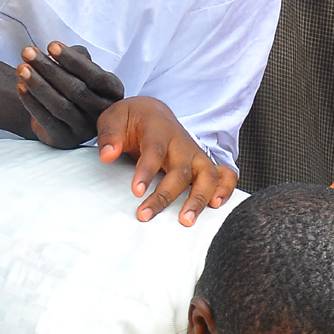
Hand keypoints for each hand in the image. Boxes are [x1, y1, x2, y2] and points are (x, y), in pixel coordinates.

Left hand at [15, 41, 122, 148]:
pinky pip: (48, 121)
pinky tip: (20, 87)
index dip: (72, 60)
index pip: (96, 76)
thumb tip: (61, 53)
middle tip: (27, 52)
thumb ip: (78, 56)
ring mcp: (84, 129)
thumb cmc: (72, 81)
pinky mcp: (65, 140)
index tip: (50, 45)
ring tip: (21, 68)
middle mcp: (102, 113)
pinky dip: (32, 102)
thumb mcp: (80, 67)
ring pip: (61, 106)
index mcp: (112, 92)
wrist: (60, 111)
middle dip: (49, 69)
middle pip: (77, 91)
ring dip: (38, 85)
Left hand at [95, 96, 236, 225]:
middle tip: (146, 215)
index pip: (155, 151)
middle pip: (181, 171)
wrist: (152, 112)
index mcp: (158, 129)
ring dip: (199, 199)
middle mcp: (181, 142)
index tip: (136, 192)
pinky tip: (215, 206)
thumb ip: (110, 135)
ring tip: (185, 221)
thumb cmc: (132, 119)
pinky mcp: (204, 163)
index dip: (146, 171)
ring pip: (207, 175)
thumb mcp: (114, 119)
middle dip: (165, 195)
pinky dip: (225, 190)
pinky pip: (225, 175)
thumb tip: (108, 155)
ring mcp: (196, 153)